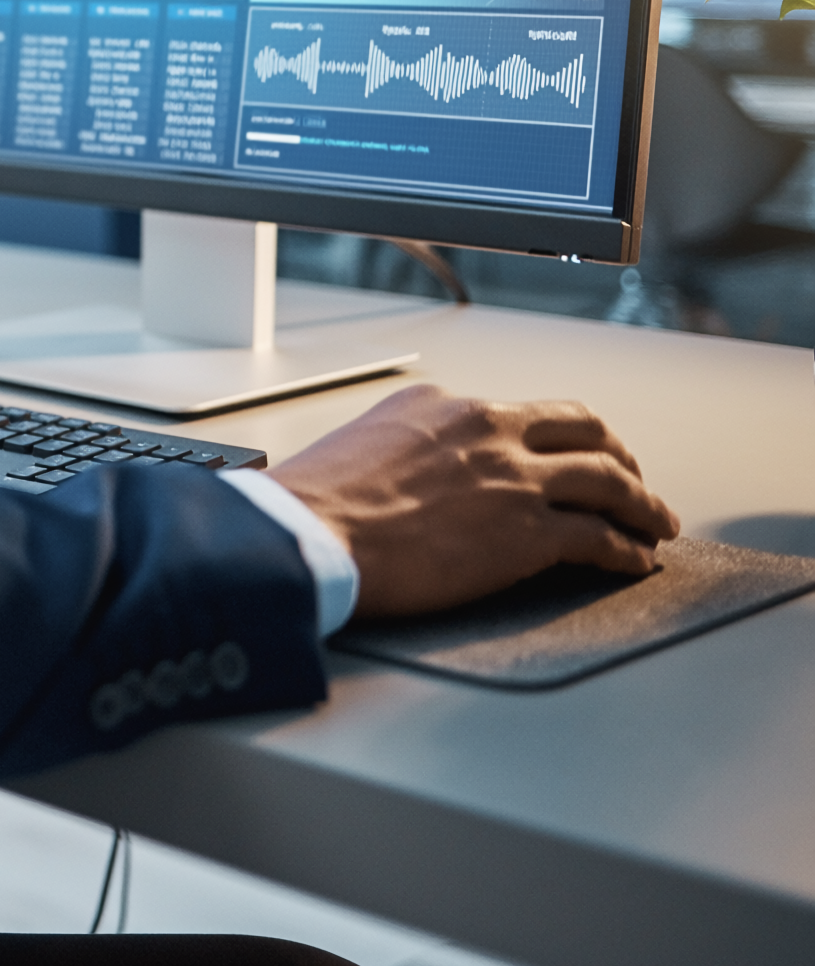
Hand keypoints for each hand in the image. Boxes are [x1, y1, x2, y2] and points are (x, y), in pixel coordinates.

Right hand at [270, 383, 680, 618]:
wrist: (310, 534)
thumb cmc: (317, 500)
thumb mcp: (363, 440)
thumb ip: (410, 443)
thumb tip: (419, 464)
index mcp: (445, 405)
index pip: (522, 412)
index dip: (556, 437)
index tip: (564, 456)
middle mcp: (487, 429)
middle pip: (584, 430)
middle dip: (618, 455)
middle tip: (630, 479)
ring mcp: (514, 479)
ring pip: (609, 481)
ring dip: (643, 504)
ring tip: (655, 524)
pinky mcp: (529, 533)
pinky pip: (601, 539)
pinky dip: (628, 551)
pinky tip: (635, 561)